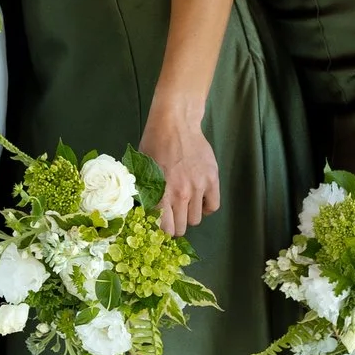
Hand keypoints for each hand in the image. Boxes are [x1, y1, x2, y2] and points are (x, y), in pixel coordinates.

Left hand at [137, 94, 218, 237]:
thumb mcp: (140, 170)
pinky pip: (213, 206)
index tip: (161, 227)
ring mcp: (198, 187)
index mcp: (160, 193)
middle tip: (173, 218)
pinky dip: (205, 208)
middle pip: (181, 228)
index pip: (164, 228)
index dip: (161, 231)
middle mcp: (180, 194)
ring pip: (196, 219)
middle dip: (175, 227)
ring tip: (185, 205)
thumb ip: (144, 193)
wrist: (175, 124)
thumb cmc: (153, 144)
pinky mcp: (212, 180)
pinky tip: (199, 201)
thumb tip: (143, 214)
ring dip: (189, 216)